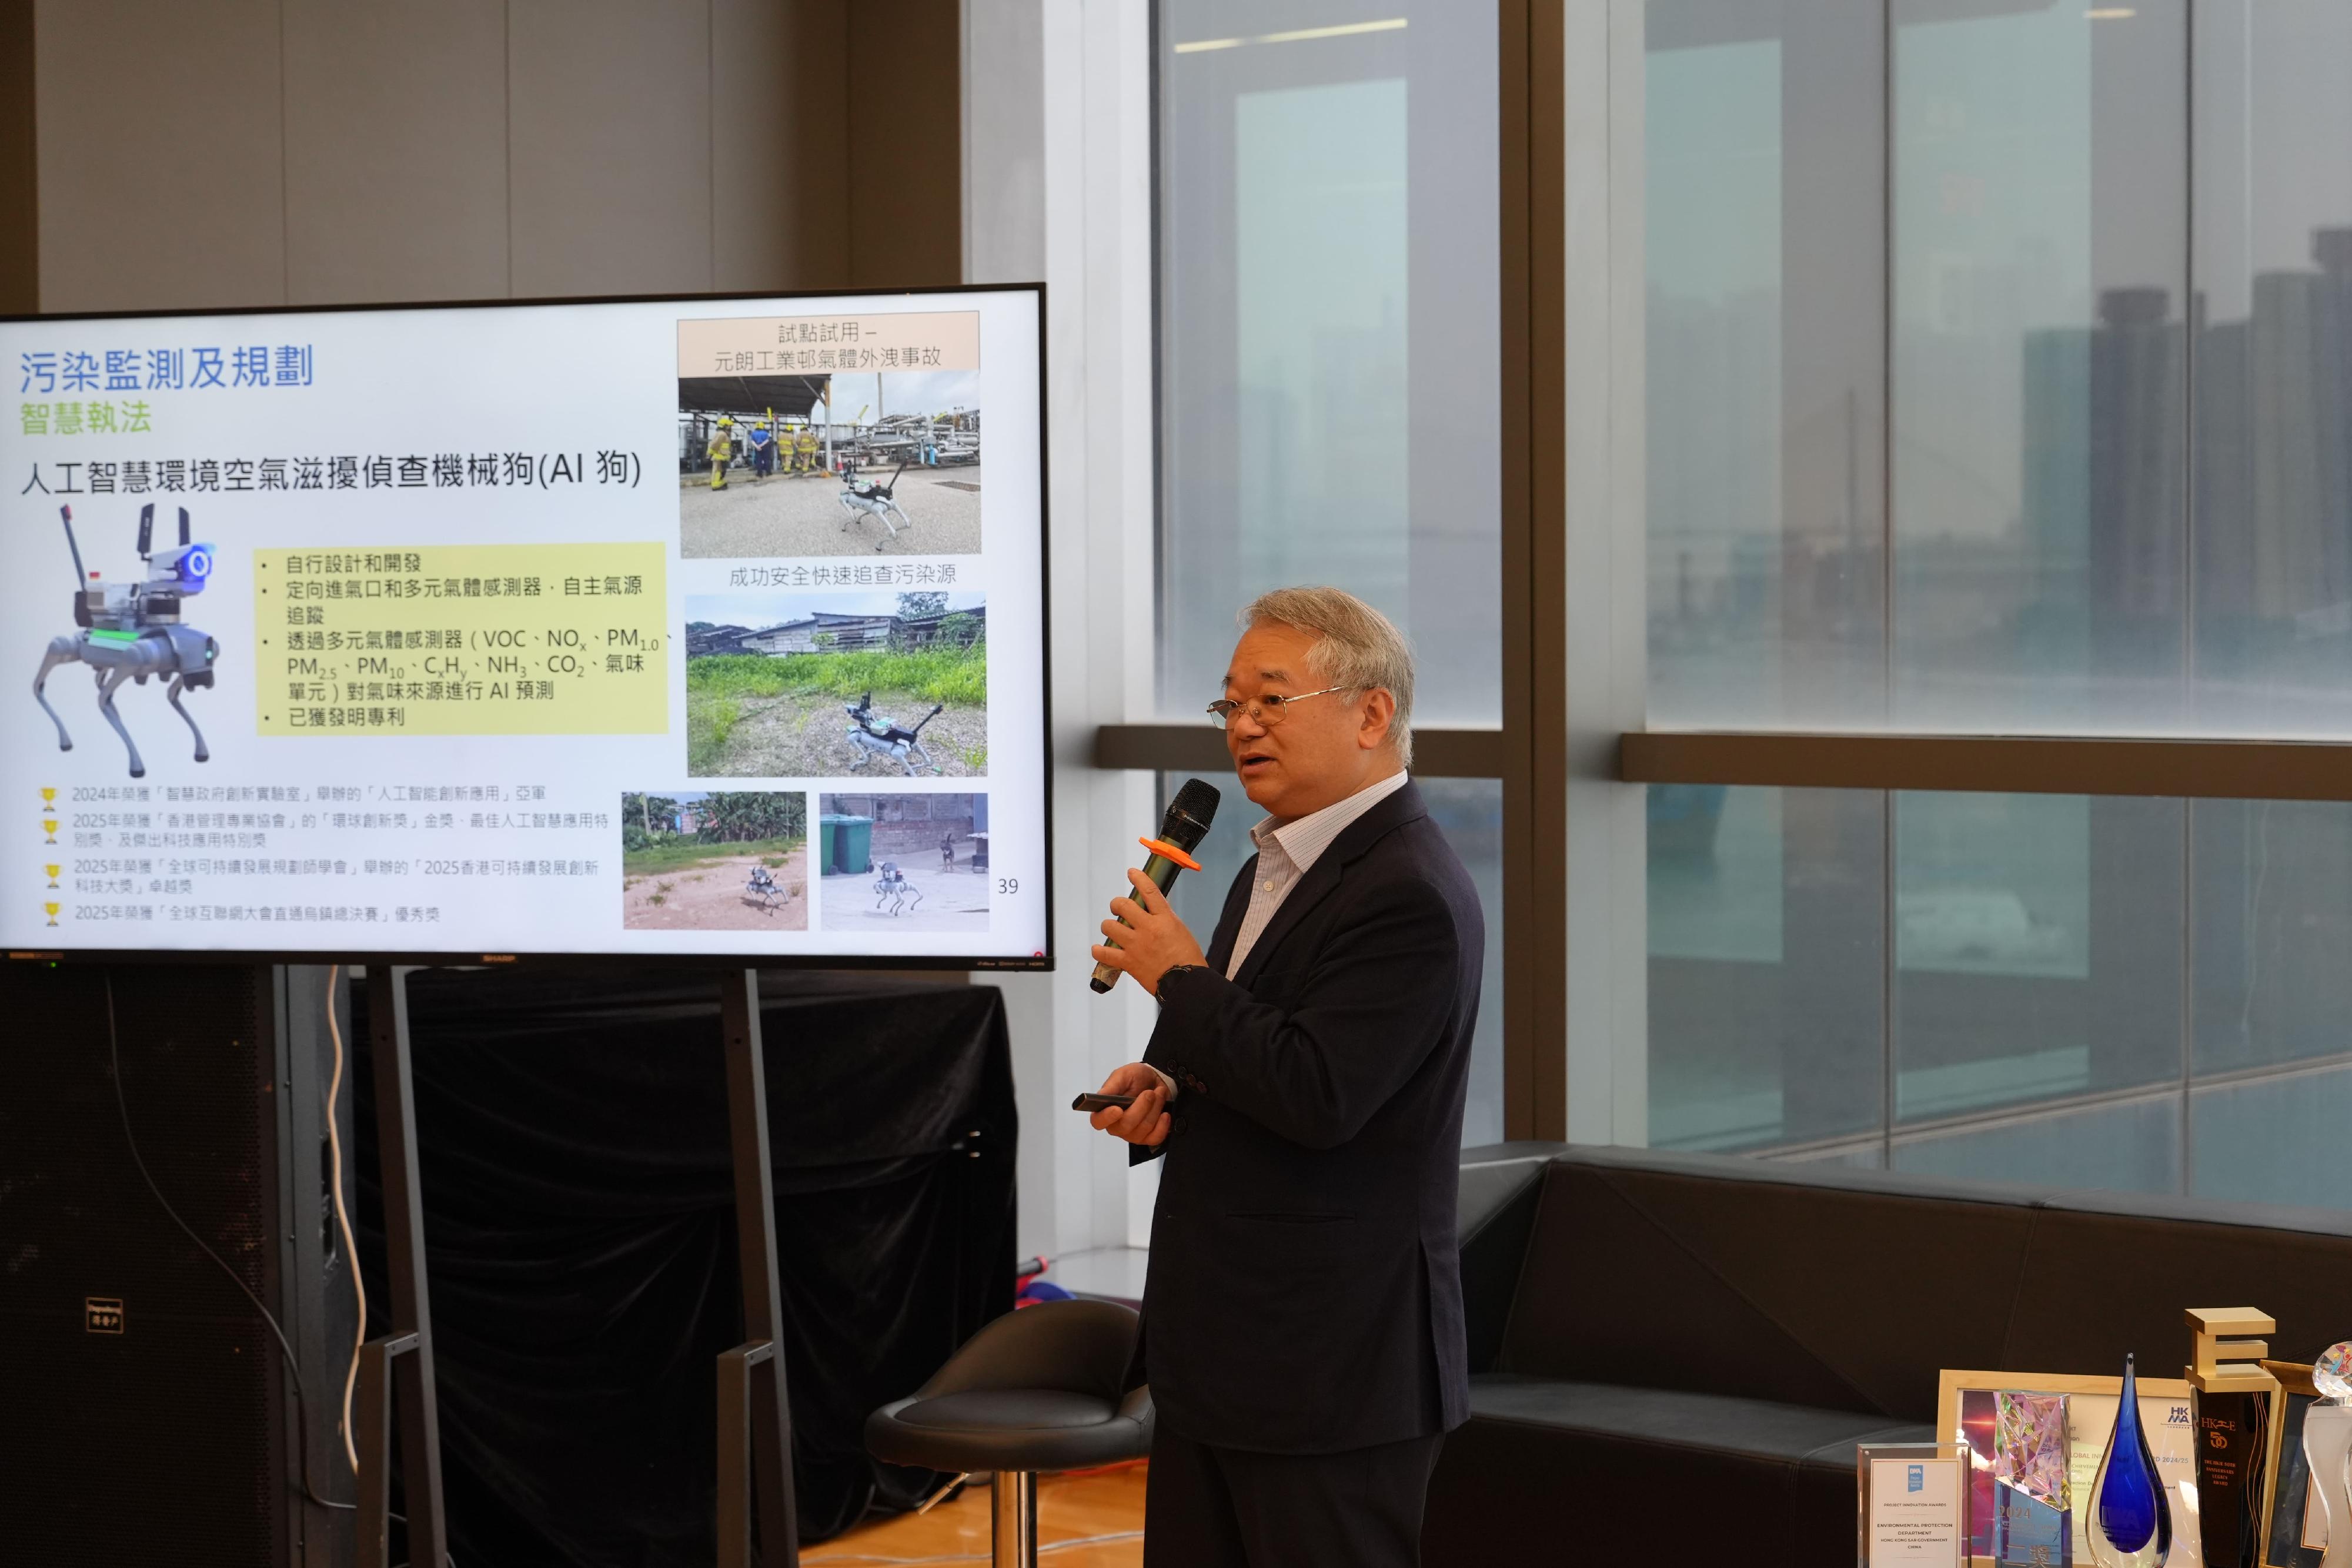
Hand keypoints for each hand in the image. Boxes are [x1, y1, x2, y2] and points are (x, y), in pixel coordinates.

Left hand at [1089, 868, 1207, 996]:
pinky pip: (1105, 953)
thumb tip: (1152, 914)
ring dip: (1108, 926)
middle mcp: (1148, 928)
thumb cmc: (1188, 960)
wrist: (1187, 983)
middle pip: (1123, 905)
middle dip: (1116, 904)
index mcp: (1165, 919)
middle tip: (1117, 908)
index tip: (1131, 873)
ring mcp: (1136, 945)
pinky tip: (1098, 949)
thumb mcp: (1181, 931)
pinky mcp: (1128, 962)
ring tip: (1112, 930)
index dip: (1138, 879)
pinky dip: (1099, 951)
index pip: (1149, 891)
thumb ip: (1165, 920)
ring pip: (1110, 926)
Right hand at [1089, 1061, 1169, 1146]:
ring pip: (1143, 1129)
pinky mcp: (1148, 1137)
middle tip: (1150, 1093)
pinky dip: (1162, 1125)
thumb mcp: (1123, 1074)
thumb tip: (1100, 1096)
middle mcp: (1116, 1124)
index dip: (1107, 1118)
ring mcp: (1132, 1133)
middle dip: (1142, 1107)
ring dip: (1155, 1109)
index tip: (1118, 1109)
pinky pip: (1155, 1138)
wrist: (1156, 1080)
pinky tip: (1165, 1113)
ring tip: (1158, 1095)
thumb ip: (1111, 1086)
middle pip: (1125, 1126)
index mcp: (1105, 1109)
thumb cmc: (1137, 1077)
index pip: (1098, 1121)